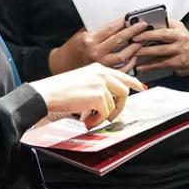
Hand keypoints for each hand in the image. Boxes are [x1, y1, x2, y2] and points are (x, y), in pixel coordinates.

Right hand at [28, 63, 145, 128]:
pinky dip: (96, 120)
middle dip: (120, 106)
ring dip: (103, 115)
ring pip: (114, 105)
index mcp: (98, 68)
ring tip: (89, 117)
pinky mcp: (98, 96)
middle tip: (111, 116)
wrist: (47, 93)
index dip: (133, 82)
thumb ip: (98, 85)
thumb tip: (111, 98)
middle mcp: (101, 73)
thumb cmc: (60, 89)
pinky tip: (85, 119)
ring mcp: (101, 84)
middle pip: (124, 90)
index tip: (141, 87)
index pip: (122, 75)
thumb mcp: (82, 80)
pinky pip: (105, 113)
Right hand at [48, 19, 149, 73]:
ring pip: (123, 56)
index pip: (110, 28)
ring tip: (141, 41)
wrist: (60, 67)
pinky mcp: (103, 75)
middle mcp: (95, 52)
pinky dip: (130, 64)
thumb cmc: (70, 50)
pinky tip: (134, 58)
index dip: (123, 22)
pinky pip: (120, 70)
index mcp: (89, 40)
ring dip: (134, 48)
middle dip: (134, 31)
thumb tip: (115, 23)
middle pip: (119, 40)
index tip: (132, 18)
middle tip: (143, 26)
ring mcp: (99, 65)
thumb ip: (96, 30)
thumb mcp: (80, 35)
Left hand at [131, 20, 188, 76]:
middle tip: (133, 43)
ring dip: (146, 55)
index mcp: (179, 31)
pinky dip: (150, 66)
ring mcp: (180, 53)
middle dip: (145, 43)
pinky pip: (161, 65)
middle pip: (161, 42)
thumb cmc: (183, 41)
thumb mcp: (177, 28)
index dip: (149, 32)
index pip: (162, 31)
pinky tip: (141, 67)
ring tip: (134, 55)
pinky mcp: (178, 64)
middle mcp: (181, 42)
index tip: (137, 33)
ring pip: (160, 55)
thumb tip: (147, 22)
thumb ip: (165, 24)